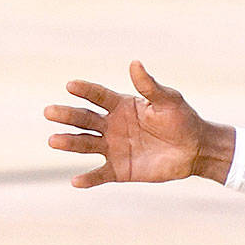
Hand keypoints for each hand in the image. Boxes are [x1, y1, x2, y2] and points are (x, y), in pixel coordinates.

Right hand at [44, 61, 231, 186]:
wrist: (194, 148)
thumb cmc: (182, 119)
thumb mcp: (169, 100)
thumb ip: (149, 86)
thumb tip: (135, 63)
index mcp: (122, 106)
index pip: (99, 96)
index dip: (85, 90)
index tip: (70, 85)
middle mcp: (112, 126)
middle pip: (85, 119)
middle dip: (67, 115)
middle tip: (49, 111)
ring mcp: (113, 148)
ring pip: (86, 144)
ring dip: (70, 142)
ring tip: (54, 140)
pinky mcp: (119, 169)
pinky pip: (100, 174)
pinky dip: (88, 179)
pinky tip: (76, 181)